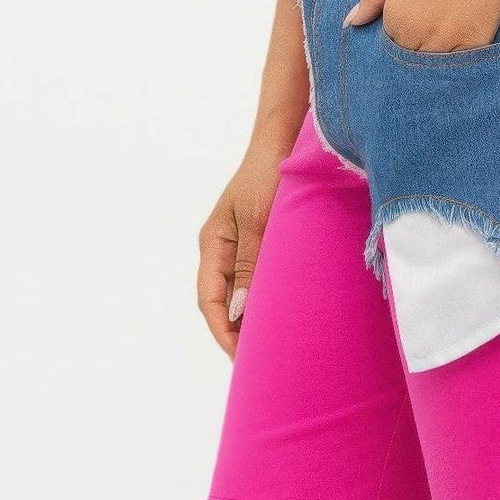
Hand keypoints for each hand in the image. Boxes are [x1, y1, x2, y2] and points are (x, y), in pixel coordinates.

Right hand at [196, 139, 285, 358]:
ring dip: (255, 316)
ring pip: (243, 291)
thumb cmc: (269, 172)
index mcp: (213, 243)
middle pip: (224, 301)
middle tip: (261, 362)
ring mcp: (244, 243)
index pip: (210, 301)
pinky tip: (287, 309)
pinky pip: (260, 276)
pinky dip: (269, 296)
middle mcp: (225, 247)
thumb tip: (238, 312)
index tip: (242, 359)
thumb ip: (249, 265)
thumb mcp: (259, 220)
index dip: (223, 333)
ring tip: (275, 343)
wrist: (290, 137)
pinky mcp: (265, 239)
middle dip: (238, 332)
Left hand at [342, 0, 499, 52]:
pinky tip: (464, 36)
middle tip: (431, 24)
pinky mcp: (477, 43)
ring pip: (436, 65)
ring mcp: (448, 42)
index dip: (399, 36)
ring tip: (447, 31)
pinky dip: (461, 58)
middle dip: (417, 47)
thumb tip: (351, 23)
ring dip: (437, 55)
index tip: (411, 22)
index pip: (389, 46)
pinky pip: (463, 63)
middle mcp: (417, 36)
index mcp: (394, 18)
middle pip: (413, 57)